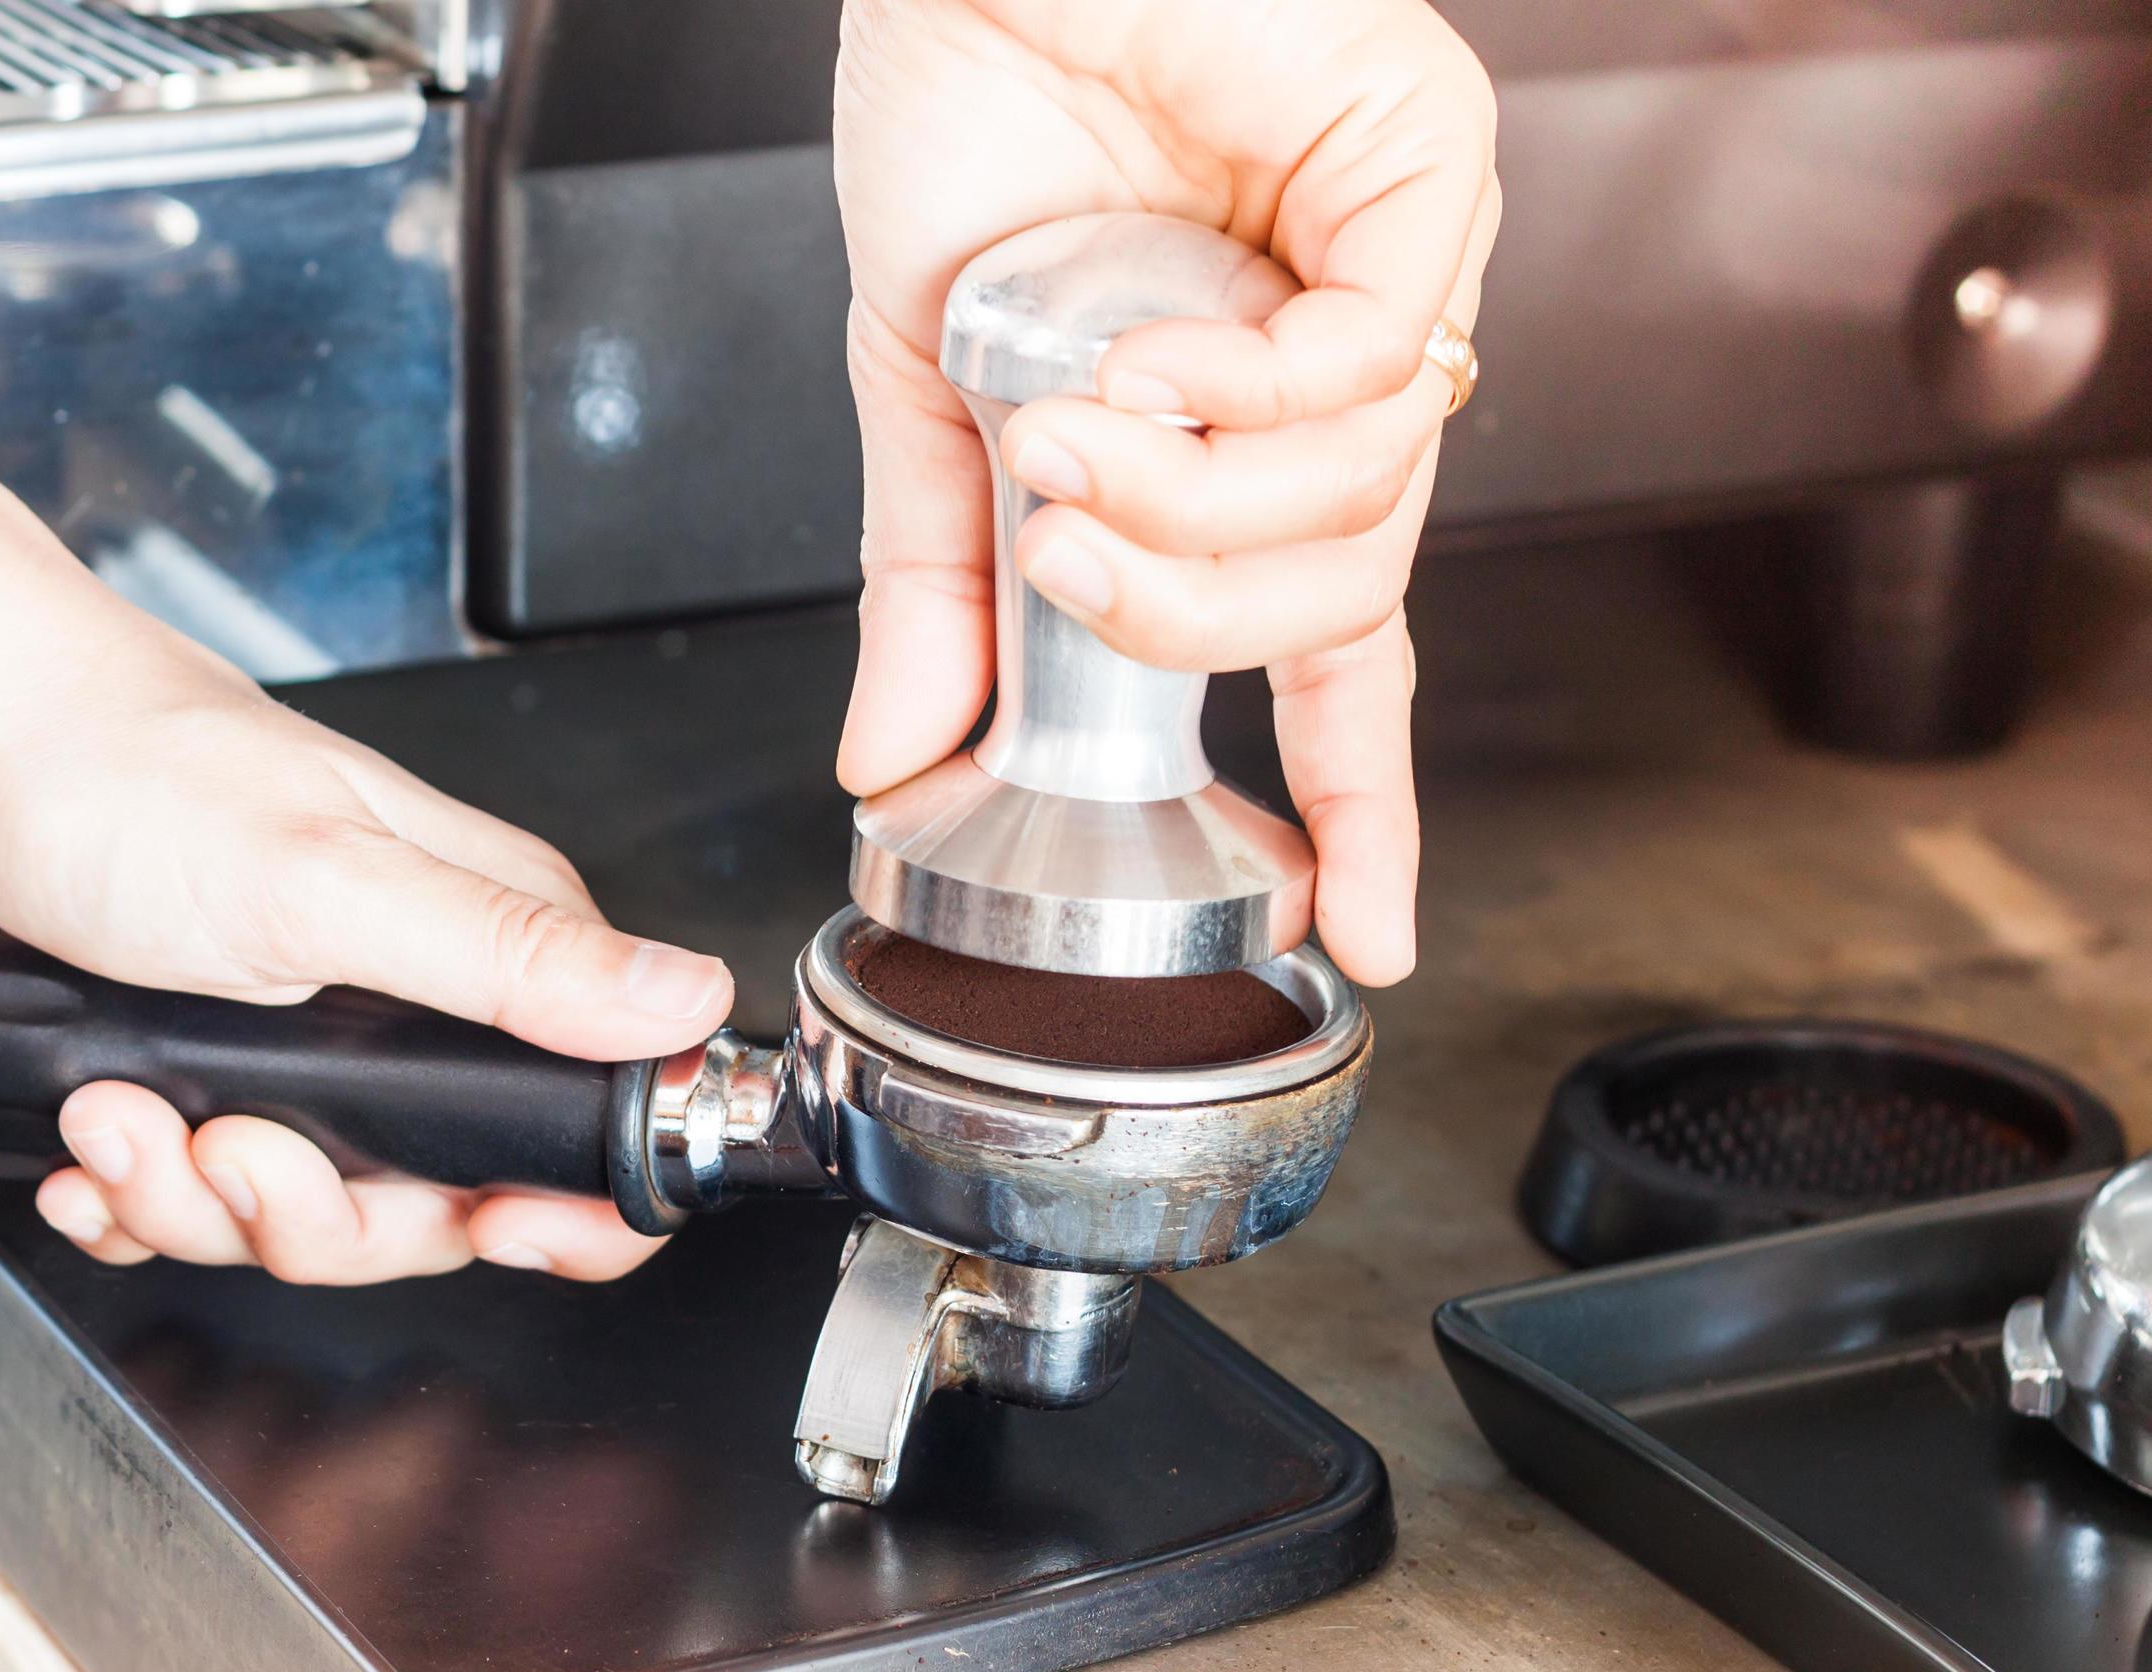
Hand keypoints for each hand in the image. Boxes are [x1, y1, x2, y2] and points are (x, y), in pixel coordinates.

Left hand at [0, 615, 733, 1284]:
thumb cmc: (125, 771)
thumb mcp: (330, 883)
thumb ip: (513, 962)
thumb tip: (685, 1003)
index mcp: (487, 943)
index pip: (591, 1121)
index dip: (556, 1209)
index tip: (481, 1227)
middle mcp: (418, 993)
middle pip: (428, 1203)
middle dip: (308, 1212)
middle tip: (226, 1146)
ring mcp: (314, 1032)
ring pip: (304, 1205)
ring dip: (190, 1196)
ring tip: (117, 1114)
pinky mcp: (220, 1052)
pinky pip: (206, 1187)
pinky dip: (138, 1190)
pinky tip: (94, 1143)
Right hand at [835, 0, 1499, 983]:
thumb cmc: (970, 104)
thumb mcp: (925, 390)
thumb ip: (937, 583)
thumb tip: (896, 754)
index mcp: (1239, 430)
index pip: (1328, 644)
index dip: (1351, 791)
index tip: (1349, 917)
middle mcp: (1338, 369)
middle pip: (1337, 596)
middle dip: (1184, 618)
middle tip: (1061, 560)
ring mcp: (1398, 276)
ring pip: (1365, 502)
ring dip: (1189, 507)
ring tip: (1067, 432)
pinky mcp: (1424, 172)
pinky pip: (1371, 367)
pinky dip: (1241, 395)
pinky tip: (1145, 354)